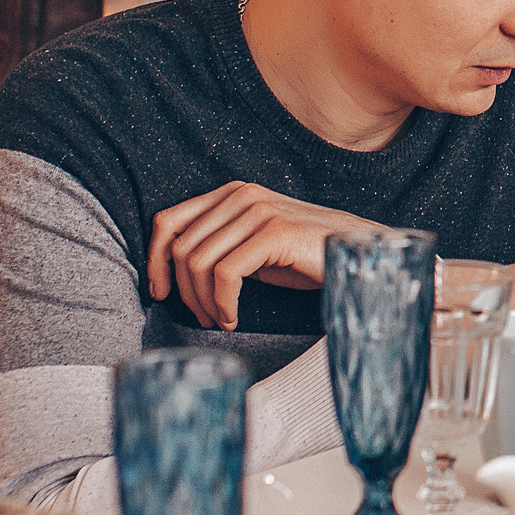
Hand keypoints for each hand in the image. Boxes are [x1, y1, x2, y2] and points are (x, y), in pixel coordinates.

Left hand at [145, 182, 380, 331]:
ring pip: (198, 263)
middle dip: (183, 293)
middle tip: (203, 319)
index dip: (154, 260)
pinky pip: (225, 274)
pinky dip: (222, 304)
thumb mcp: (254, 247)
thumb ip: (220, 246)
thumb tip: (175, 272)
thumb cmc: (306, 256)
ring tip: (221, 321)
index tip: (160, 293)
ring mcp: (258, 211)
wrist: (360, 253)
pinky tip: (234, 318)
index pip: (168, 221)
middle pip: (180, 248)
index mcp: (232, 194)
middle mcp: (241, 195)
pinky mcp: (273, 233)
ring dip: (203, 303)